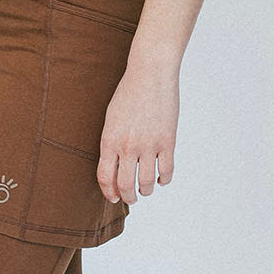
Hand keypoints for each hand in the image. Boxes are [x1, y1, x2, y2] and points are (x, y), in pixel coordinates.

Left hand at [97, 64, 178, 204]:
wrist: (150, 75)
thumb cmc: (128, 93)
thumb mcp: (111, 119)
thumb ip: (112, 143)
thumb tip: (116, 165)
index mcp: (110, 140)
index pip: (106, 178)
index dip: (109, 192)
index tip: (114, 197)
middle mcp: (128, 146)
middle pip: (126, 185)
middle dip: (128, 197)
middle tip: (131, 198)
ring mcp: (149, 145)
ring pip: (146, 182)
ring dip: (145, 191)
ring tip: (145, 189)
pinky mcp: (168, 141)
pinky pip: (166, 171)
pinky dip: (164, 180)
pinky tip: (160, 178)